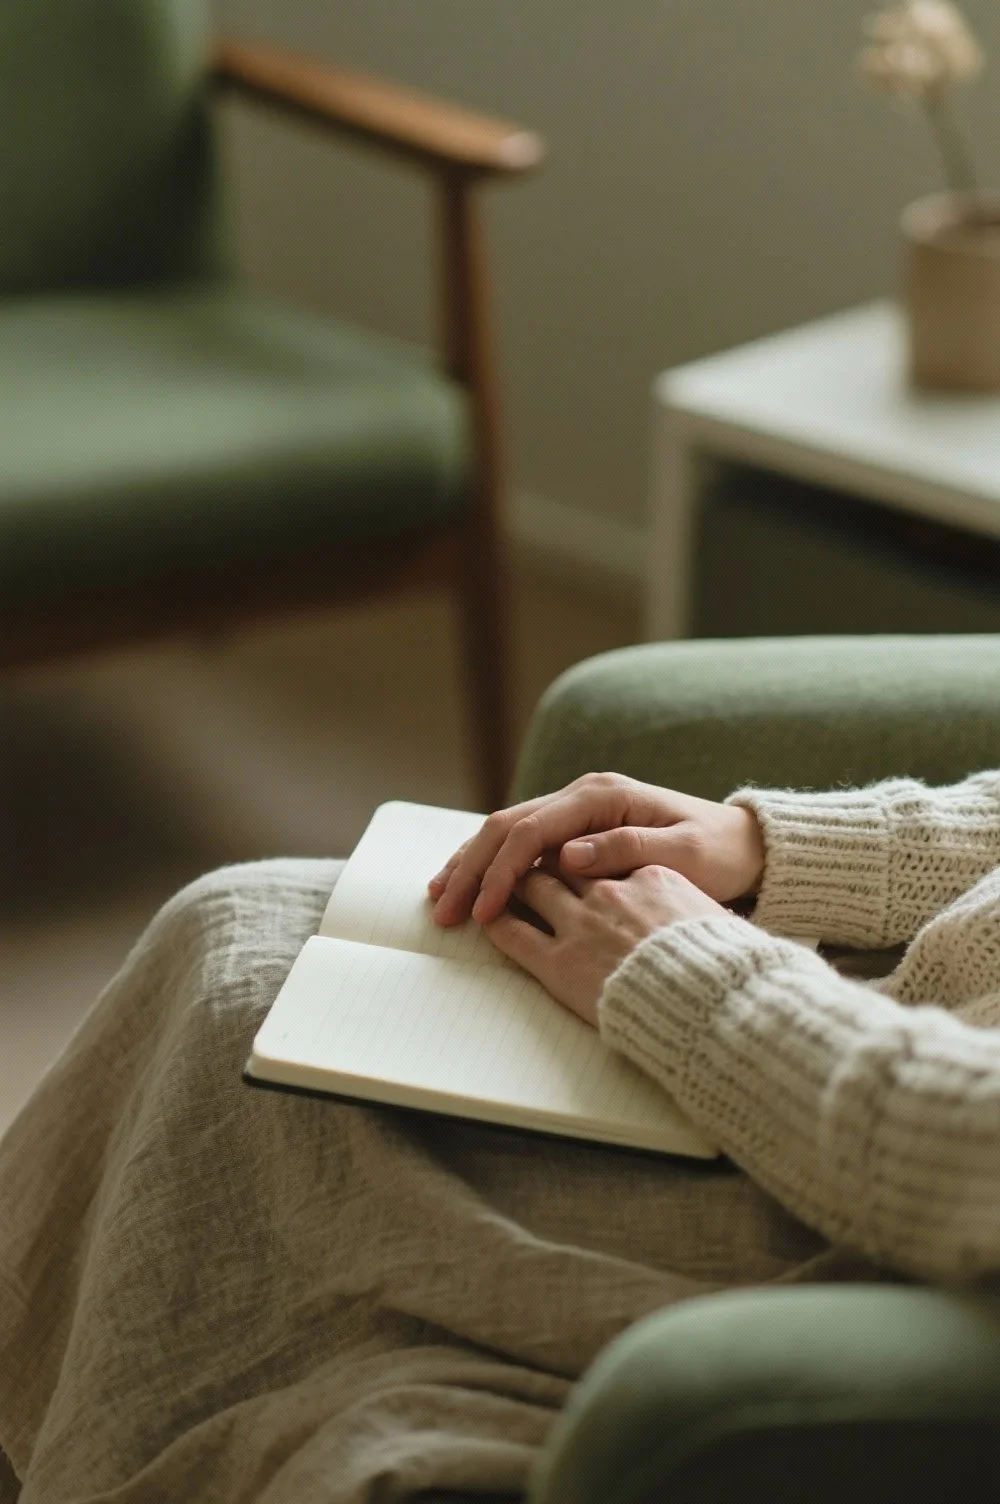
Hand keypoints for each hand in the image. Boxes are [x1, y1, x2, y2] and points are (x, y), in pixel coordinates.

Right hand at [428, 771, 763, 926]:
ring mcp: (576, 811)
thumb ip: (628, 850)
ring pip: (506, 832)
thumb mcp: (685, 855)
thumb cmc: (719, 853)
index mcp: (603, 797)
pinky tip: (469, 887)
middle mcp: (582, 796)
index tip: (483, 912)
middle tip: (443, 910)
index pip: (533, 830)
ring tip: (440, 897)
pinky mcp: (575, 830)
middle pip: (508, 827)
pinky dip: (491, 865)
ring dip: (471, 864)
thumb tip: (569, 856)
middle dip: (471, 868)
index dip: (502, 871)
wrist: (745, 845)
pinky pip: (521, 845)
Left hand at [482, 862, 729, 1027]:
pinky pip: (513, 931)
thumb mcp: (706, 913)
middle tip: (505, 856)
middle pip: (556, 858)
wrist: (712, 1005)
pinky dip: (494, 916)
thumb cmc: (720, 966)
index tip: (561, 851)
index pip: (597, 851)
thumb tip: (669, 894)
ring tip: (489, 880)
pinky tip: (481, 912)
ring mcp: (581, 924)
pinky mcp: (560, 962)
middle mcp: (609, 891)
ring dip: (504, 878)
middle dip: (527, 854)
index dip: (573, 849)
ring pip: (529, 884)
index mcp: (648, 875)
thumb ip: (676, 896)